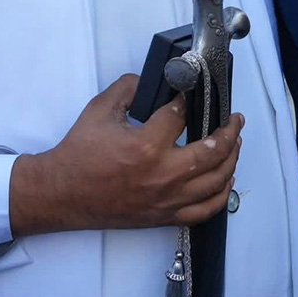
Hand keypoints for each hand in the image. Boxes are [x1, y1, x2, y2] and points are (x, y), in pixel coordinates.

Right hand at [7, 73, 242, 236]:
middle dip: (229, 131)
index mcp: (146, 145)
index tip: (192, 93)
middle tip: (234, 119)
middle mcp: (162, 175)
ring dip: (231, 159)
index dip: (189, 100)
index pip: (182, 115)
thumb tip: (149, 80)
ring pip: (216, 181)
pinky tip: (226, 180)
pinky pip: (205, 210)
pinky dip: (221, 195)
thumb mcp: (100, 110)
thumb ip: (128, 88)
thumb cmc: (79, 154)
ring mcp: (167, 199)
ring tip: (234, 143)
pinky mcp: (165, 216)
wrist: (62, 194)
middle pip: (213, 151)